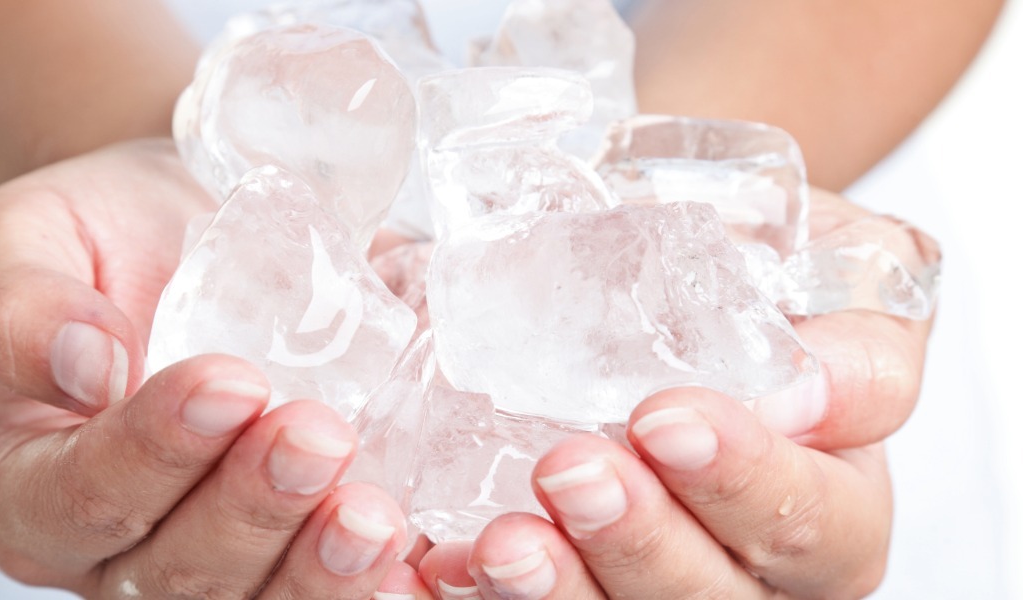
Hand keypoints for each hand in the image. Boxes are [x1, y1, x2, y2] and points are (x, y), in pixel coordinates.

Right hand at [0, 139, 426, 597]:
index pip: (81, 497)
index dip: (152, 453)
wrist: (201, 229)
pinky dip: (381, 581)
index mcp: (35, 488)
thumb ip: (20, 304)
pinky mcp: (305, 549)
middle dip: (253, 511)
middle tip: (317, 436)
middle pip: (178, 573)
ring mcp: (222, 561)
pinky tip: (421, 550)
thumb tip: (81, 370)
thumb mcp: (29, 236)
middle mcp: (124, 549)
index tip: (229, 379)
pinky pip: (337, 588)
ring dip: (321, 570)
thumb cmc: (108, 235)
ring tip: (375, 511)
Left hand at [416, 189, 932, 598]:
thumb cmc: (770, 277)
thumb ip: (859, 335)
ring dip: (559, 588)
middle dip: (638, 540)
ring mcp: (653, 575)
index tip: (666, 419)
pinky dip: (477, 591)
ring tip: (503, 542)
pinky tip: (438, 562)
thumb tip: (809, 390)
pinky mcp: (579, 572)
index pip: (815, 522)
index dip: (746, 482)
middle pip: (710, 595)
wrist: (675, 268)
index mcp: (832, 503)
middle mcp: (748, 566)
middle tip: (571, 471)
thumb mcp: (847, 274)